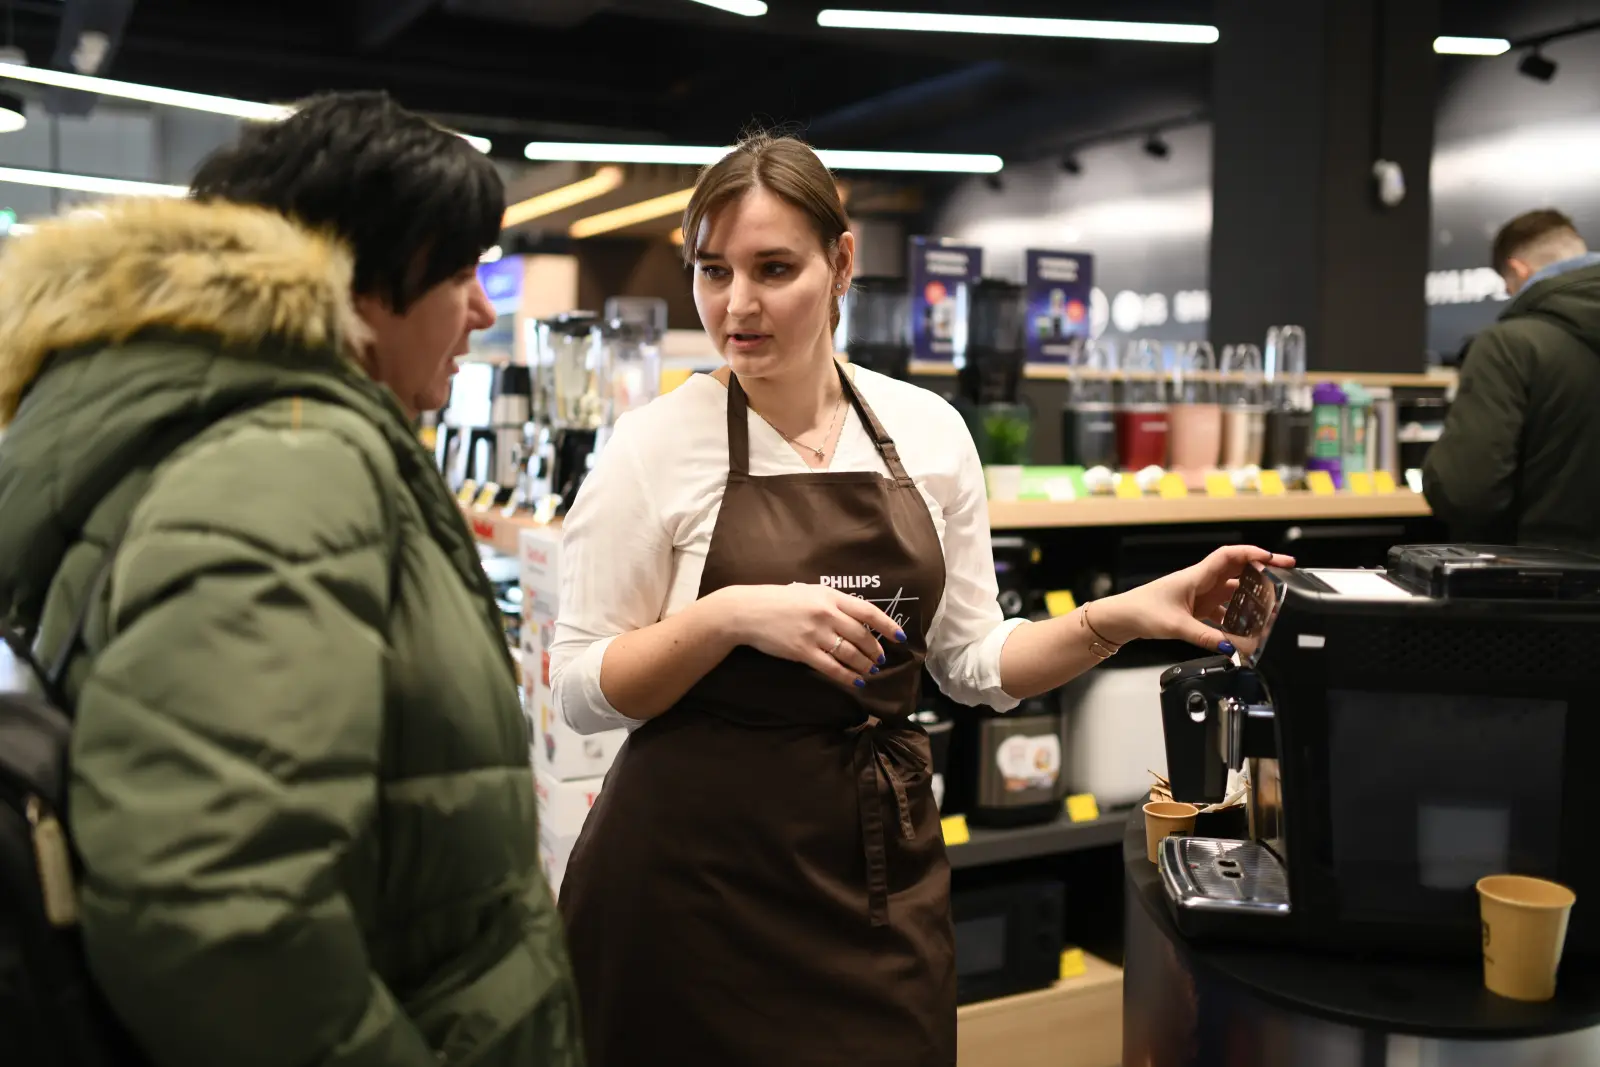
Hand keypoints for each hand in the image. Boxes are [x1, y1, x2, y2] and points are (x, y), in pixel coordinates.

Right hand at [713, 583, 907, 687]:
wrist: (748, 612)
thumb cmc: (779, 601)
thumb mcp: (809, 592)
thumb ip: (832, 602)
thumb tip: (857, 617)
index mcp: (830, 596)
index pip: (868, 611)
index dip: (888, 625)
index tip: (900, 637)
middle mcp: (826, 614)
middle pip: (862, 635)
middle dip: (875, 650)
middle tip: (880, 659)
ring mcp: (815, 633)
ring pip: (850, 653)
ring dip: (864, 664)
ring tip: (870, 671)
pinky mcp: (803, 652)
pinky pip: (832, 668)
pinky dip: (848, 676)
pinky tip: (856, 681)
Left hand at [1093, 545, 1295, 652]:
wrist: (1121, 618)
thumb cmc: (1141, 611)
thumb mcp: (1176, 626)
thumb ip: (1206, 637)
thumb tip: (1232, 648)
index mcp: (1197, 576)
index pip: (1230, 556)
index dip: (1253, 553)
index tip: (1275, 559)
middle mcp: (1201, 582)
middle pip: (1237, 572)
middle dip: (1261, 572)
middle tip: (1286, 576)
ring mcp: (1199, 595)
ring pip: (1232, 592)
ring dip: (1250, 598)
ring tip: (1270, 606)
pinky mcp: (1195, 609)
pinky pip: (1222, 609)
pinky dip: (1235, 617)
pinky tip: (1244, 629)